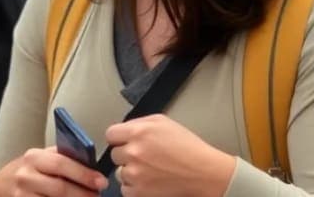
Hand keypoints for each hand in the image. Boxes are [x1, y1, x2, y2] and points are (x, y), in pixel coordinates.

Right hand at [0, 146, 106, 196]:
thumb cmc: (27, 170)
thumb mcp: (41, 158)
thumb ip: (62, 158)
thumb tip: (91, 166)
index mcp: (34, 158)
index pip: (62, 164)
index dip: (84, 174)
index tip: (101, 182)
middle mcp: (25, 176)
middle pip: (59, 188)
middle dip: (82, 194)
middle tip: (97, 196)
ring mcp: (21, 196)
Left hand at [106, 114, 235, 195]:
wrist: (202, 171)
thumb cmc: (188, 147)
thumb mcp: (165, 123)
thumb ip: (141, 123)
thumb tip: (125, 129)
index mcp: (139, 132)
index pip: (111, 134)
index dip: (120, 138)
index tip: (125, 142)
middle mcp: (133, 152)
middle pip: (115, 154)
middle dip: (127, 155)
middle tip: (146, 156)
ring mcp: (134, 173)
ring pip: (120, 172)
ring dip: (131, 171)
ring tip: (151, 169)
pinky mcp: (138, 191)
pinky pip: (125, 188)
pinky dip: (136, 186)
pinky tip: (151, 180)